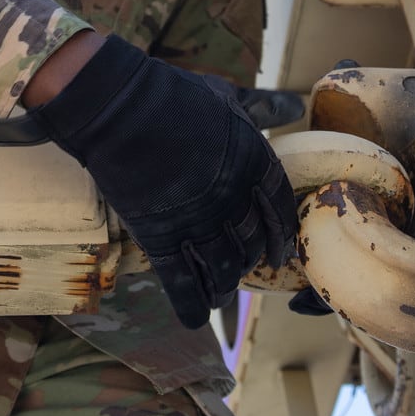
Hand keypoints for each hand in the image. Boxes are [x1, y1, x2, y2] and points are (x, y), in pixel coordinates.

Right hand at [14, 35, 298, 328]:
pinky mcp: (162, 239)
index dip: (279, 236)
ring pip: (223, 271)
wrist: (119, 108)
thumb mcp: (227, 98)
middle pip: (251, 245)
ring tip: (221, 294)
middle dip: (250, 261)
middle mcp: (234, 202)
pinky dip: (191, 305)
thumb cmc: (174, 96)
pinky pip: (183, 283)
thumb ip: (262, 108)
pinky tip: (195, 319)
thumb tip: (295, 106)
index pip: (278, 212)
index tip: (278, 251)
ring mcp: (199, 224)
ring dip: (224, 287)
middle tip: (243, 269)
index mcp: (256, 166)